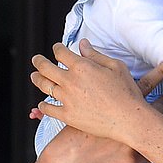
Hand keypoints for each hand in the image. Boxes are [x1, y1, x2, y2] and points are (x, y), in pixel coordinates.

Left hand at [30, 39, 162, 141]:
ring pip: (44, 86)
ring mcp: (67, 99)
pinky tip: (42, 103)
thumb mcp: (116, 66)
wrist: (128, 118)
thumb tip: (82, 44)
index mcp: (82, 67)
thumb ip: (96, 55)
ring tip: (35, 76)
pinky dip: (43, 105)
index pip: (61, 53)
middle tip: (36, 59)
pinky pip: (48, 109)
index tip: (56, 47)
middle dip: (39, 61)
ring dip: (37, 79)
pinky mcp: (67, 115)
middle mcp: (70, 82)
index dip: (57, 48)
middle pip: (45, 68)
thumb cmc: (126, 91)